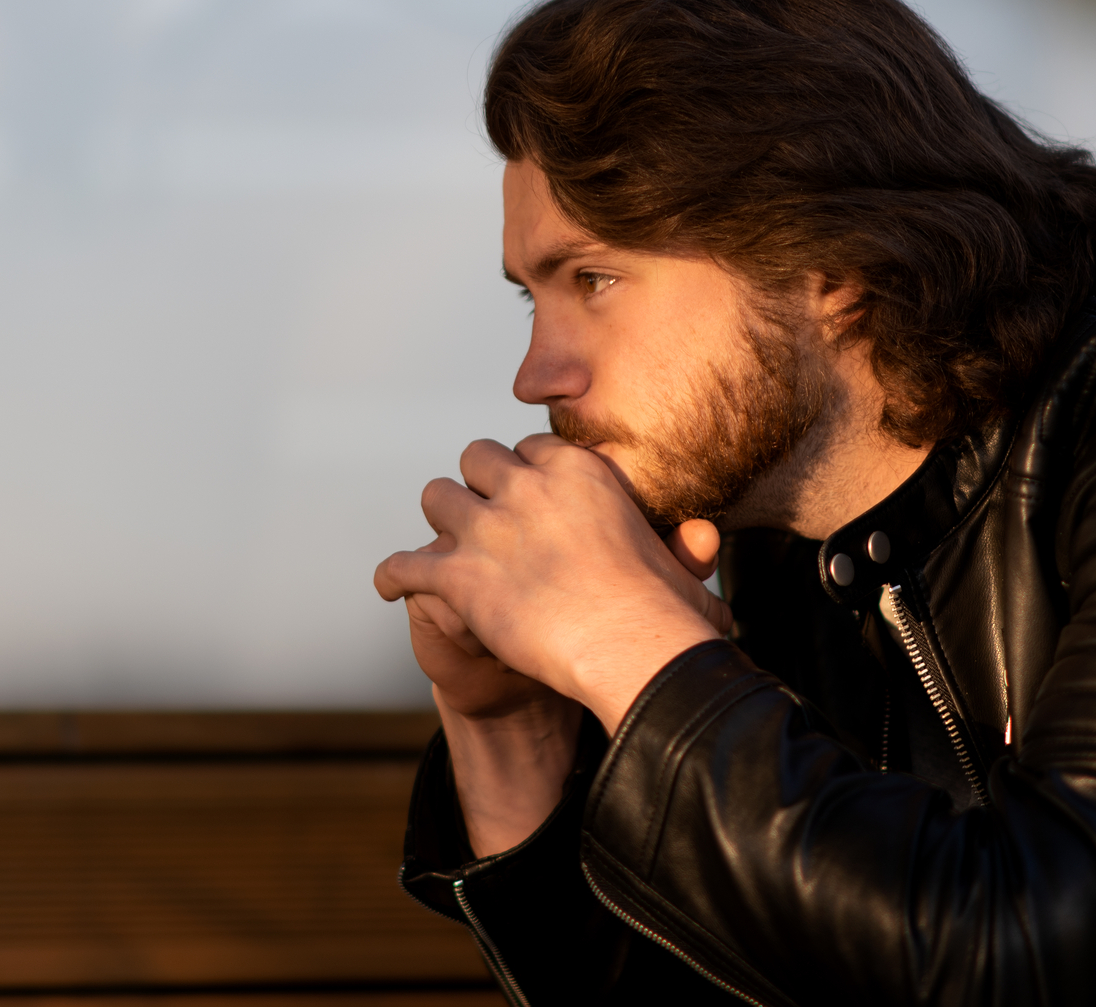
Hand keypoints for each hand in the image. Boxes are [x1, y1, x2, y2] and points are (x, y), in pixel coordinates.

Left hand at [375, 434, 732, 732]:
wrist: (632, 645)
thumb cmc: (667, 613)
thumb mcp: (682, 566)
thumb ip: (685, 545)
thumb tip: (703, 534)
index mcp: (577, 471)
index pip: (531, 449)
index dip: (525, 474)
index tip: (525, 498)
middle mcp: (527, 487)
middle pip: (477, 457)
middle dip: (476, 484)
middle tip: (479, 517)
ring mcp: (488, 528)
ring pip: (436, 496)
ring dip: (438, 521)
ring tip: (440, 545)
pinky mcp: (459, 574)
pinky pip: (406, 564)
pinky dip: (395, 575)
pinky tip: (392, 585)